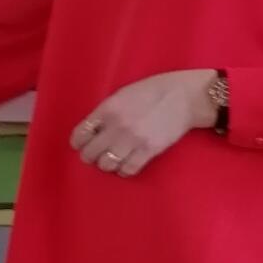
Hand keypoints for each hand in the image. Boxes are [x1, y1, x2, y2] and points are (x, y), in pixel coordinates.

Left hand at [70, 69, 217, 177]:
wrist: (183, 96)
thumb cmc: (153, 92)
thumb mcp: (122, 95)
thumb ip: (106, 112)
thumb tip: (94, 131)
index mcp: (107, 108)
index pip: (80, 134)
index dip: (79, 143)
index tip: (82, 145)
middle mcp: (117, 125)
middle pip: (90, 154)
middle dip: (91, 156)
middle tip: (98, 154)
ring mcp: (133, 139)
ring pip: (106, 165)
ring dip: (108, 164)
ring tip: (114, 159)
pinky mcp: (148, 150)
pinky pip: (128, 169)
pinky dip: (124, 170)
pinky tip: (127, 164)